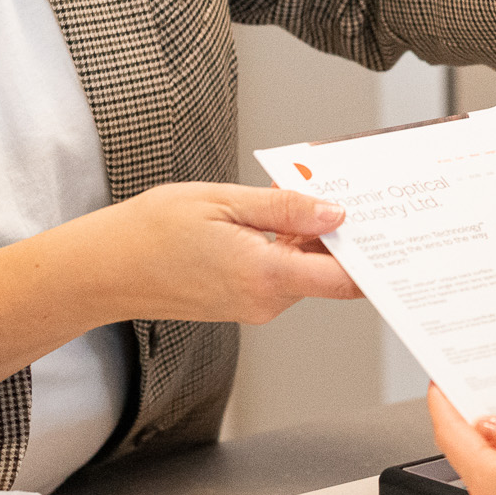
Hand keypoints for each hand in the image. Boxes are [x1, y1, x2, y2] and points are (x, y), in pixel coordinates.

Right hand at [0, 184, 361, 394]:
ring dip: (309, 237)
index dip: (374, 256)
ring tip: (304, 192)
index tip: (394, 230)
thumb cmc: (150, 231)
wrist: (102, 268)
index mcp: (265, 275)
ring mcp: (252, 306)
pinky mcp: (240, 303)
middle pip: (327, 272)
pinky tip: (274, 217)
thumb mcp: (223, 201)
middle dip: (342, 233)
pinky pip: (279, 274)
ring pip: (303, 272)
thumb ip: (284, 209)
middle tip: (352, 188)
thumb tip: (335, 211)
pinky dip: (285, 248)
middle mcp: (264, 301)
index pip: (344, 280)